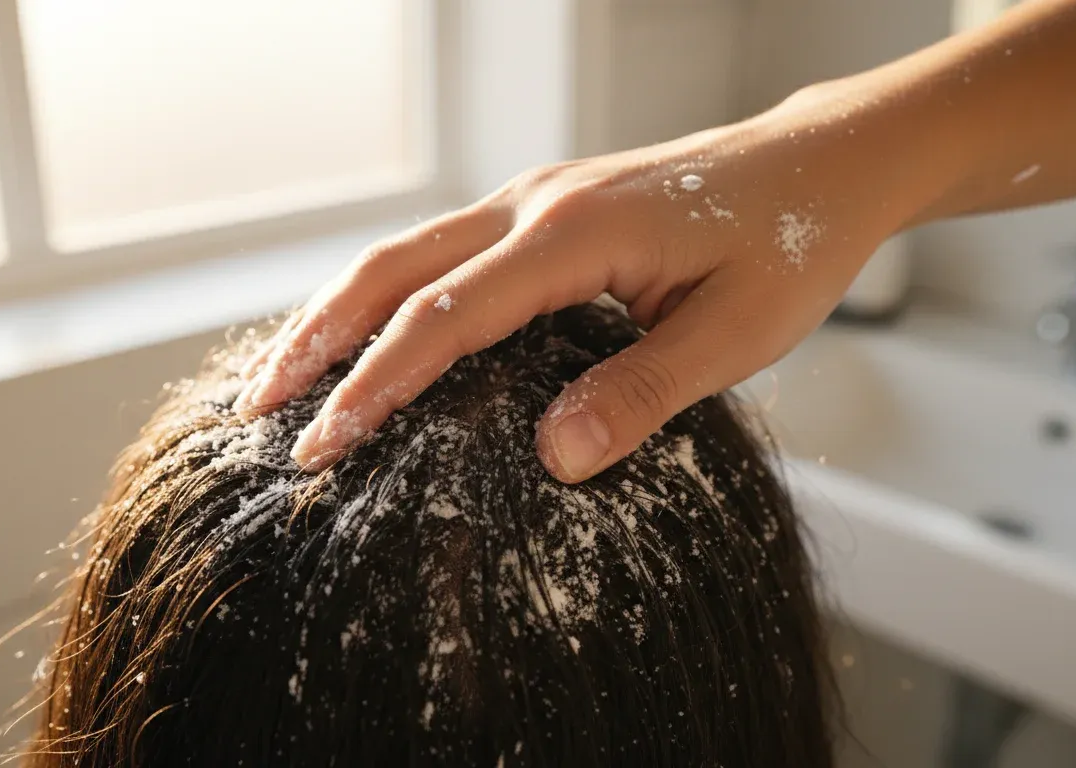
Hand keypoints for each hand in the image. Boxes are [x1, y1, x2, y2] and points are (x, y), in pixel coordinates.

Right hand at [234, 88, 933, 481]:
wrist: (817, 164)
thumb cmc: (788, 245)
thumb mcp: (737, 335)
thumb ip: (643, 393)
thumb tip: (551, 459)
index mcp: (574, 233)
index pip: (445, 314)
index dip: (377, 381)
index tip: (325, 441)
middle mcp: (534, 204)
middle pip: (391, 268)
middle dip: (317, 338)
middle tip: (259, 408)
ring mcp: (530, 199)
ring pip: (403, 252)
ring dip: (335, 310)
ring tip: (282, 374)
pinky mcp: (538, 209)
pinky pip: (437, 250)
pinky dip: (382, 294)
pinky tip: (363, 331)